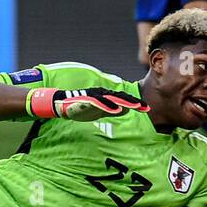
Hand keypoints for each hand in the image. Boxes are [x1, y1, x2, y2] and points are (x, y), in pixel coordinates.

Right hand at [26, 87, 149, 120]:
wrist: (60, 104)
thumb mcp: (98, 110)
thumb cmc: (79, 107)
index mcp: (104, 97)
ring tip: (134, 107)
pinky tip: (116, 109)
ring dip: (123, 102)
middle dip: (133, 102)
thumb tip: (124, 111)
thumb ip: (110, 110)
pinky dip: (108, 106)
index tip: (146, 108)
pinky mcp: (86, 101)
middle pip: (120, 98)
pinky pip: (99, 104)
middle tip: (145, 107)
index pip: (122, 99)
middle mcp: (101, 95)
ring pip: (111, 99)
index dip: (134, 103)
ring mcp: (93, 97)